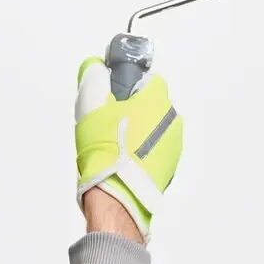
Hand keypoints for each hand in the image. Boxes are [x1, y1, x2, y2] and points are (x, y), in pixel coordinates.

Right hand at [73, 56, 182, 241]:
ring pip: (153, 129)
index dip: (126, 85)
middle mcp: (172, 121)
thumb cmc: (105, 149)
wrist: (117, 197)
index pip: (147, 80)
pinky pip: (154, 151)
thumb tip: (96, 67)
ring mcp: (174, 147)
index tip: (109, 97)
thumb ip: (93, 79)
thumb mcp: (89, 107)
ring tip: (112, 147)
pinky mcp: (170, 168)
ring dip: (136, 132)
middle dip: (130, 110)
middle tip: (105, 124)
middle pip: (150, 105)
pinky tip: (121, 162)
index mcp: (157, 100)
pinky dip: (141, 153)